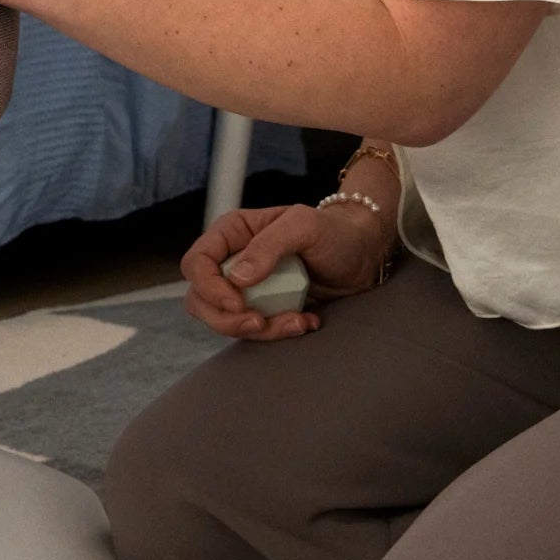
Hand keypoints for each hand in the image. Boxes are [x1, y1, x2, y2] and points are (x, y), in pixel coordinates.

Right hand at [181, 200, 391, 342]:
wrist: (363, 256)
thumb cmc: (334, 231)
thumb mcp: (303, 226)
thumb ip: (268, 245)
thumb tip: (238, 277)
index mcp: (233, 232)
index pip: (197, 263)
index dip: (209, 287)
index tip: (238, 302)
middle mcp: (233, 260)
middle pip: (201, 299)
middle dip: (228, 319)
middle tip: (260, 323)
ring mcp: (247, 288)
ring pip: (226, 321)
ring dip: (259, 330)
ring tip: (297, 322)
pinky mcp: (265, 308)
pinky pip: (255, 330)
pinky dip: (278, 333)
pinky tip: (307, 322)